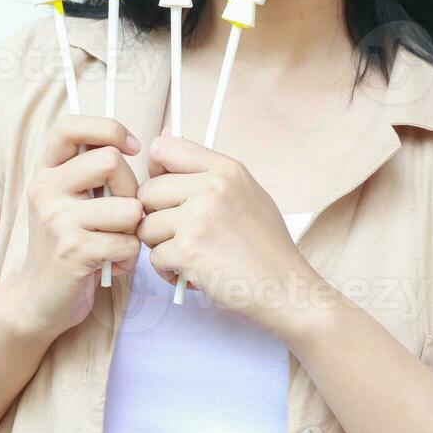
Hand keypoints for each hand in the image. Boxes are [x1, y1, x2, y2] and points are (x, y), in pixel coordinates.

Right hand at [18, 116, 143, 337]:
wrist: (40, 297)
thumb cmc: (70, 241)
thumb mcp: (71, 198)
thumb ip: (95, 169)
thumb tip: (160, 136)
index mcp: (46, 170)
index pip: (70, 126)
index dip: (108, 129)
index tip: (132, 148)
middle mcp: (46, 189)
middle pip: (111, 161)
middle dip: (131, 188)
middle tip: (123, 213)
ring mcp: (57, 219)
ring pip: (129, 207)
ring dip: (134, 229)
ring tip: (116, 241)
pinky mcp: (74, 250)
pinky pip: (128, 243)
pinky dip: (129, 257)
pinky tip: (111, 263)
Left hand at [136, 134, 322, 337]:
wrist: (287, 289)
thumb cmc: (267, 248)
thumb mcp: (247, 194)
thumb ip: (208, 174)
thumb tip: (163, 143)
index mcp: (226, 169)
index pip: (162, 148)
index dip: (155, 172)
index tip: (166, 193)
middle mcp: (212, 187)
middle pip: (146, 191)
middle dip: (155, 217)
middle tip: (180, 235)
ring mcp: (199, 218)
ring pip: (146, 226)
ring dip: (161, 247)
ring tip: (192, 257)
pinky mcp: (189, 250)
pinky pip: (154, 258)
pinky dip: (169, 272)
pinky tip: (195, 275)